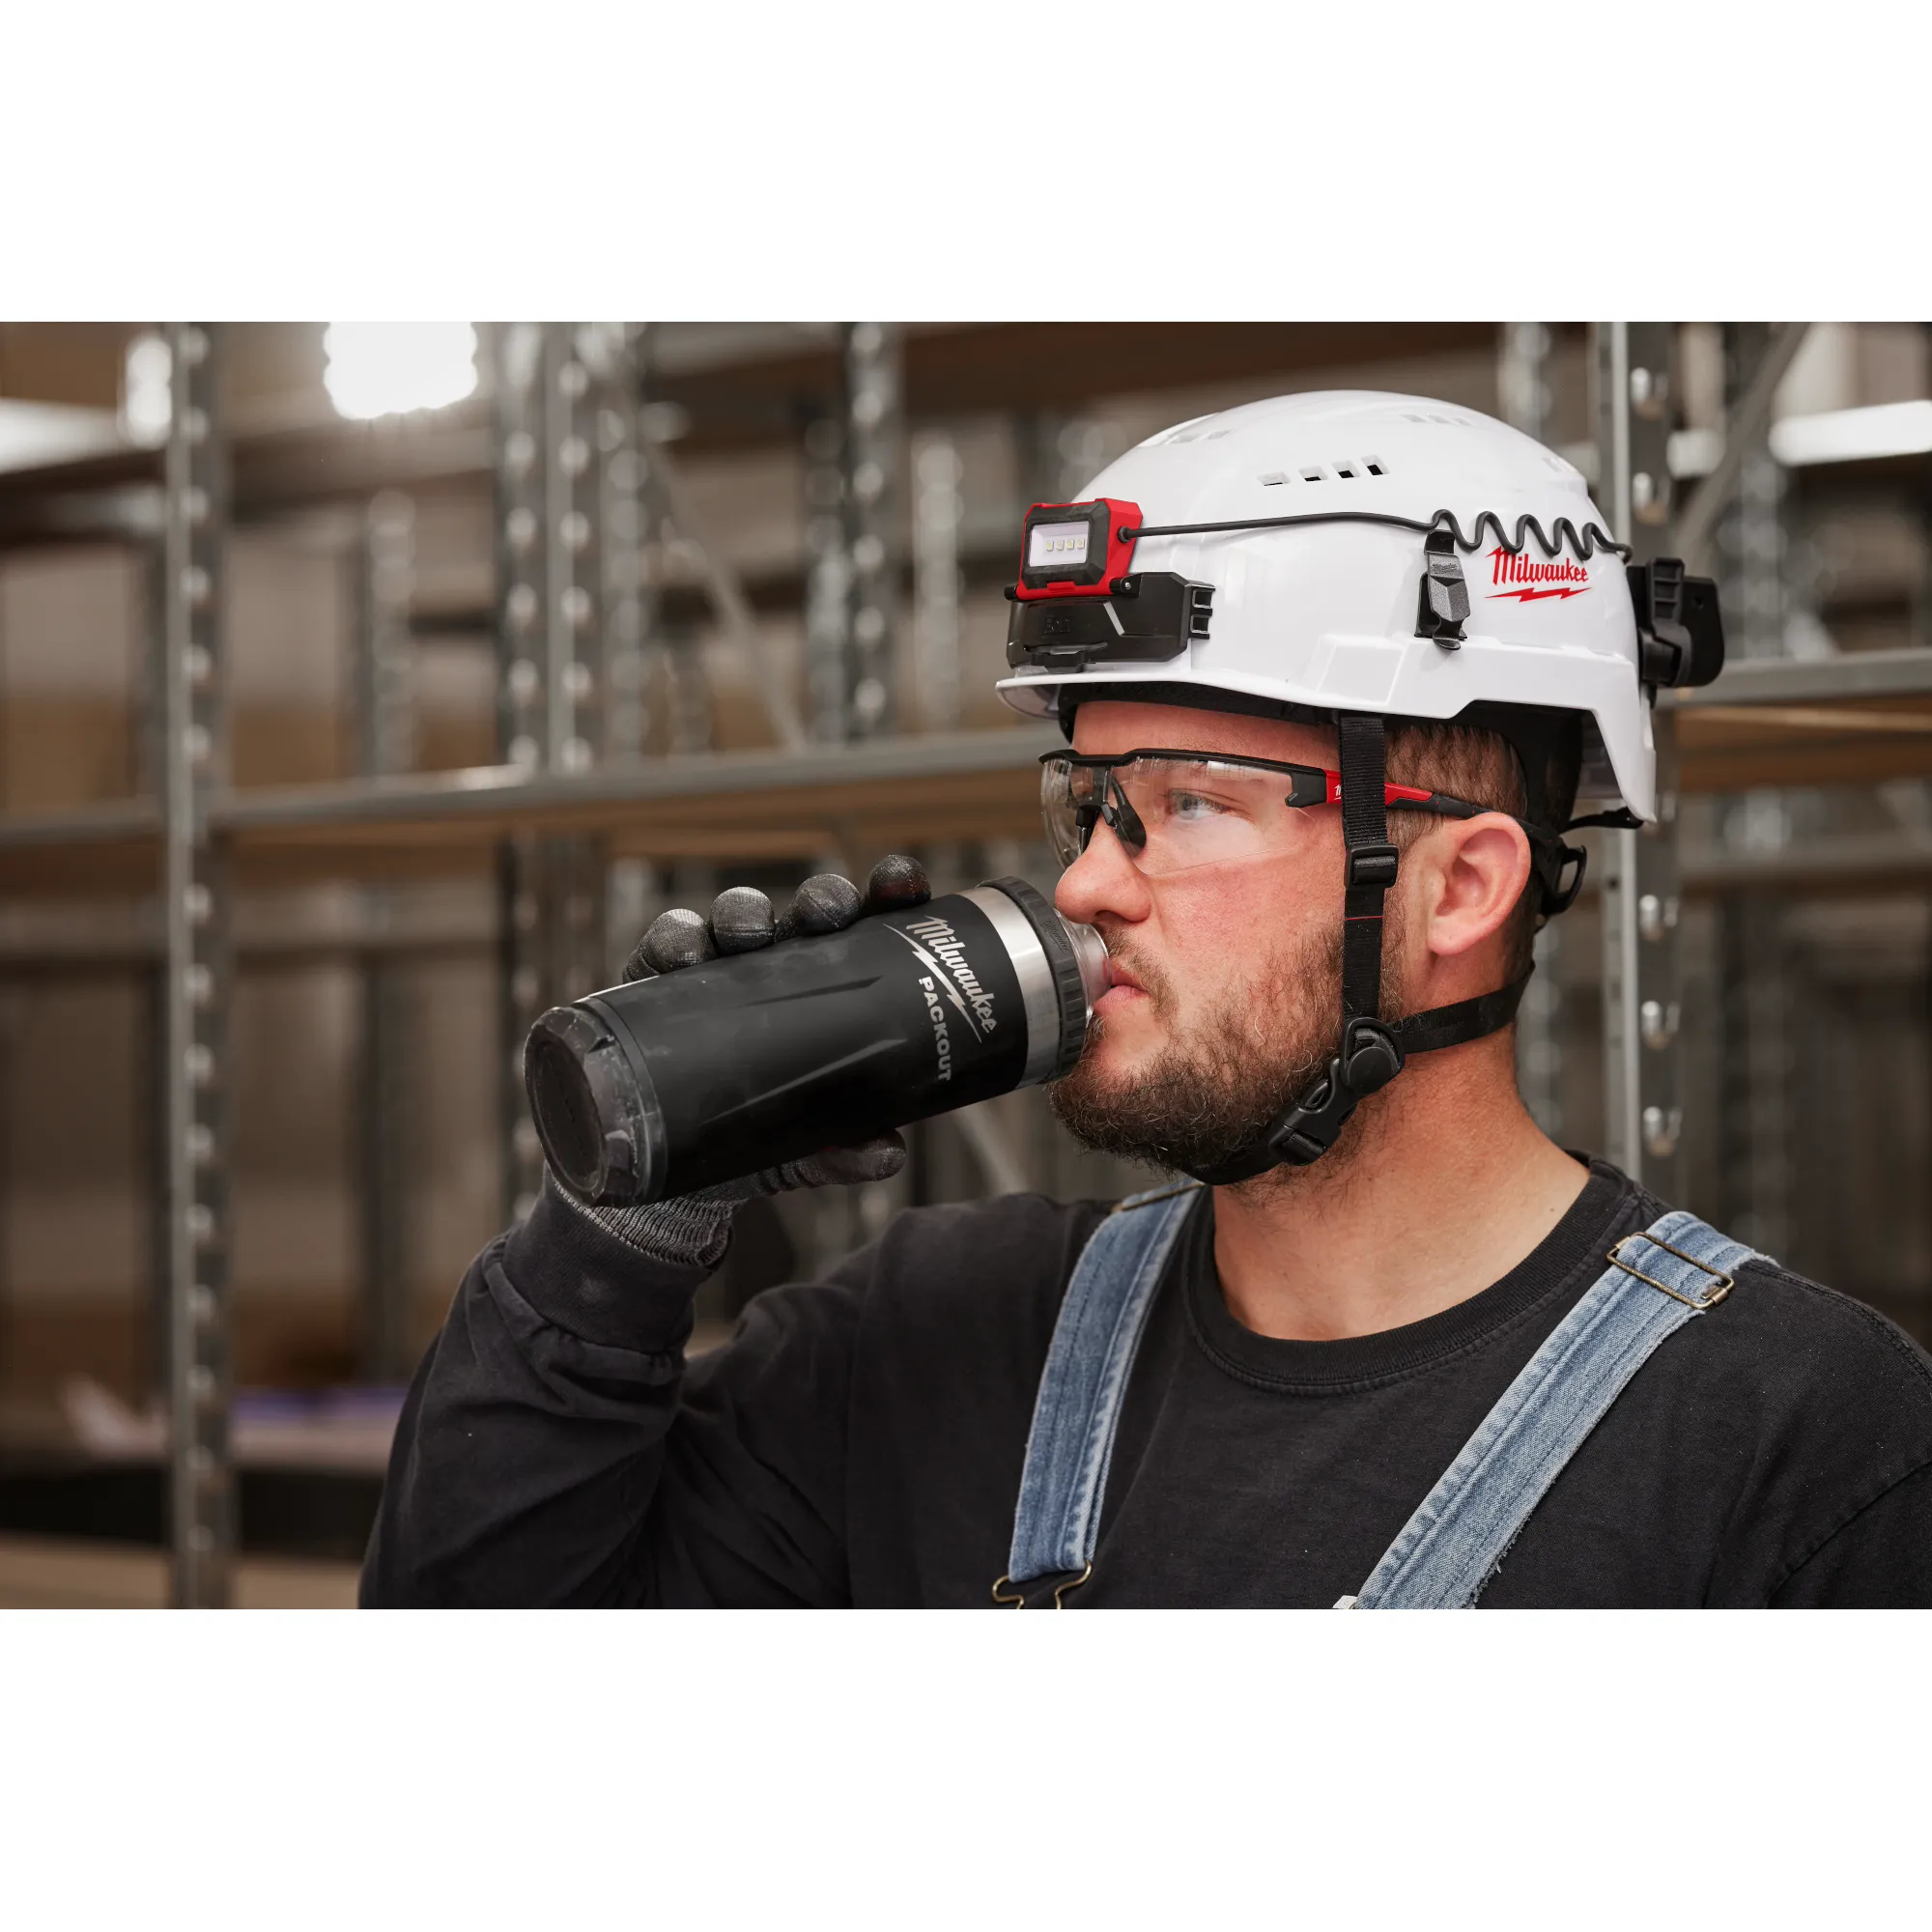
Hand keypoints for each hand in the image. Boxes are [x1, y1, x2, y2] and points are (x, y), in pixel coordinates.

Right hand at [623, 855, 932, 1196]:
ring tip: (747, 933)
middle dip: (822, 898)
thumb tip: (887, 1156)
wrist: (683, 1171)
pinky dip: (675, 939)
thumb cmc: (768, 1138)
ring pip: (740, 915)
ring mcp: (727, 966)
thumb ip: (848, 1152)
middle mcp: (788, 963)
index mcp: (841, 983)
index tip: (903, 884)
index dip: (891, 893)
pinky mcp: (664, 980)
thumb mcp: (811, 1150)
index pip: (875, 926)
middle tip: (828, 912)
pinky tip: (682, 953)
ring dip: (745, 911)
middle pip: (811, 910)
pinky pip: (669, 944)